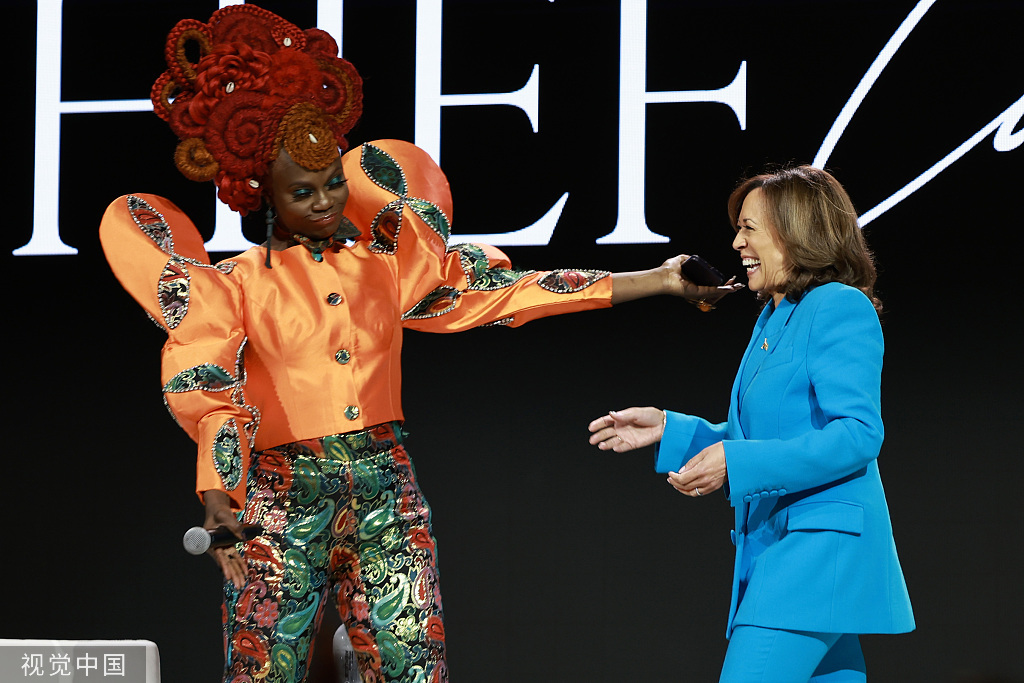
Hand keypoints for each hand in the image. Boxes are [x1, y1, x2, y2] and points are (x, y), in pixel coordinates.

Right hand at [203, 490, 247, 588]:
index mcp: (211, 542)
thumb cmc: (218, 513)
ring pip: (230, 563)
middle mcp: (216, 548)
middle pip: (225, 563)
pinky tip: (245, 573)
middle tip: (238, 586)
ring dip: (237, 573)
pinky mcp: (228, 547)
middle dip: (232, 575)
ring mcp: (223, 549)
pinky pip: (235, 558)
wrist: (218, 511)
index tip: (227, 576)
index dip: (223, 566)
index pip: (219, 557)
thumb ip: (234, 526)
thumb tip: (243, 536)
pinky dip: (240, 565)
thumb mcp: (225, 516)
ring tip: (241, 584)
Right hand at [588, 407, 664, 451]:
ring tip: (601, 446)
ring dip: (606, 444)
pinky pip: (623, 447)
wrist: (662, 425)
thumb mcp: (637, 413)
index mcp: (620, 418)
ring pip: (613, 441)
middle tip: (592, 440)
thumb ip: (624, 415)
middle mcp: (621, 428)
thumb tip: (612, 414)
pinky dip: (619, 448)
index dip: (598, 424)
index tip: (591, 427)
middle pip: (606, 432)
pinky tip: (614, 448)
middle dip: (599, 436)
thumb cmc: (650, 416)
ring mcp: (626, 436)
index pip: (606, 421)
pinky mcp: (632, 444)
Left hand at [611, 254, 743, 304]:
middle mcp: (696, 289)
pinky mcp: (696, 292)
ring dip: (727, 290)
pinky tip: (730, 289)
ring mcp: (696, 292)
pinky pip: (711, 291)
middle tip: (737, 284)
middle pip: (716, 290)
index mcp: (694, 283)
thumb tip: (692, 257)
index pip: (711, 284)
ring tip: (737, 287)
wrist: (662, 276)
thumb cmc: (667, 270)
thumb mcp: (680, 260)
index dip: (721, 283)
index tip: (730, 279)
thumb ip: (687, 258)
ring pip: (716, 292)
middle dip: (728, 288)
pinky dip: (721, 290)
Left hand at [667, 441, 727, 496]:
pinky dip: (692, 492)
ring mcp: (711, 485)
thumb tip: (681, 471)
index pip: (682, 479)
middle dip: (675, 483)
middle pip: (685, 487)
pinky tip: (688, 487)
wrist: (737, 457)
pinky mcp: (714, 487)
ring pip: (692, 493)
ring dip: (682, 490)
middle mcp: (705, 480)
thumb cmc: (722, 452)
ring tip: (677, 485)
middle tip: (670, 479)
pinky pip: (700, 493)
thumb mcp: (703, 453)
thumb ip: (691, 463)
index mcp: (701, 471)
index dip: (673, 477)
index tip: (670, 473)